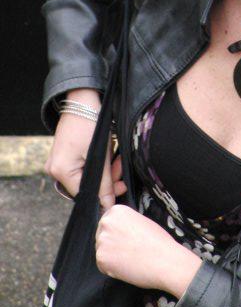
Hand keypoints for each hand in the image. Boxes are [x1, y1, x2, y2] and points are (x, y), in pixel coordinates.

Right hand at [45, 89, 126, 208]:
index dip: (103, 194)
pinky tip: (107, 156)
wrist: (82, 100)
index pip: (83, 195)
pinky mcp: (63, 155)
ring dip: (104, 171)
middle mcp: (54, 170)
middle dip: (106, 180)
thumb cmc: (90, 124)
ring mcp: (57, 162)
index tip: (120, 188)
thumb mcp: (101, 155)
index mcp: (61, 171)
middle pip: (84, 187)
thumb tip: (107, 205)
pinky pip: (81, 167)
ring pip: (85, 177)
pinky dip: (96, 164)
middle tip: (121, 170)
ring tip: (116, 159)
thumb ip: (104, 183)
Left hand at [95, 205, 201, 296]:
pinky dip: (111, 269)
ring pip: (102, 251)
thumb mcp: (141, 221)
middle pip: (102, 235)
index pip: (107, 222)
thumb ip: (125, 223)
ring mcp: (102, 240)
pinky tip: (126, 266)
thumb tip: (118, 231)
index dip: (116, 233)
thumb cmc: (158, 242)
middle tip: (128, 250)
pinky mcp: (101, 258)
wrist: (164, 260)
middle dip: (112, 244)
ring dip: (112, 257)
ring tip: (130, 258)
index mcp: (117, 210)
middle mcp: (106, 222)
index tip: (125, 239)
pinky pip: (102, 265)